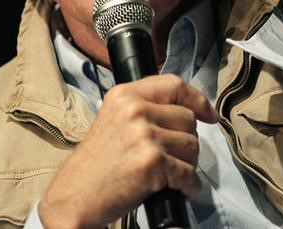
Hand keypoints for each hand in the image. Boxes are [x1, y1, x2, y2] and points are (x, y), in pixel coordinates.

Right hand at [38, 74, 217, 228]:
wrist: (74, 197)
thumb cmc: (95, 165)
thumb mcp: (114, 120)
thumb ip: (145, 108)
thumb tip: (190, 111)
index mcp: (125, 95)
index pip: (174, 85)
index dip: (197, 99)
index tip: (208, 114)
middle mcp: (135, 110)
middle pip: (188, 118)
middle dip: (185, 141)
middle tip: (169, 158)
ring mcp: (144, 135)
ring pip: (192, 146)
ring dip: (187, 165)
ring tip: (167, 174)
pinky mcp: (152, 162)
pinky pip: (188, 173)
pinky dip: (188, 186)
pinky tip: (177, 190)